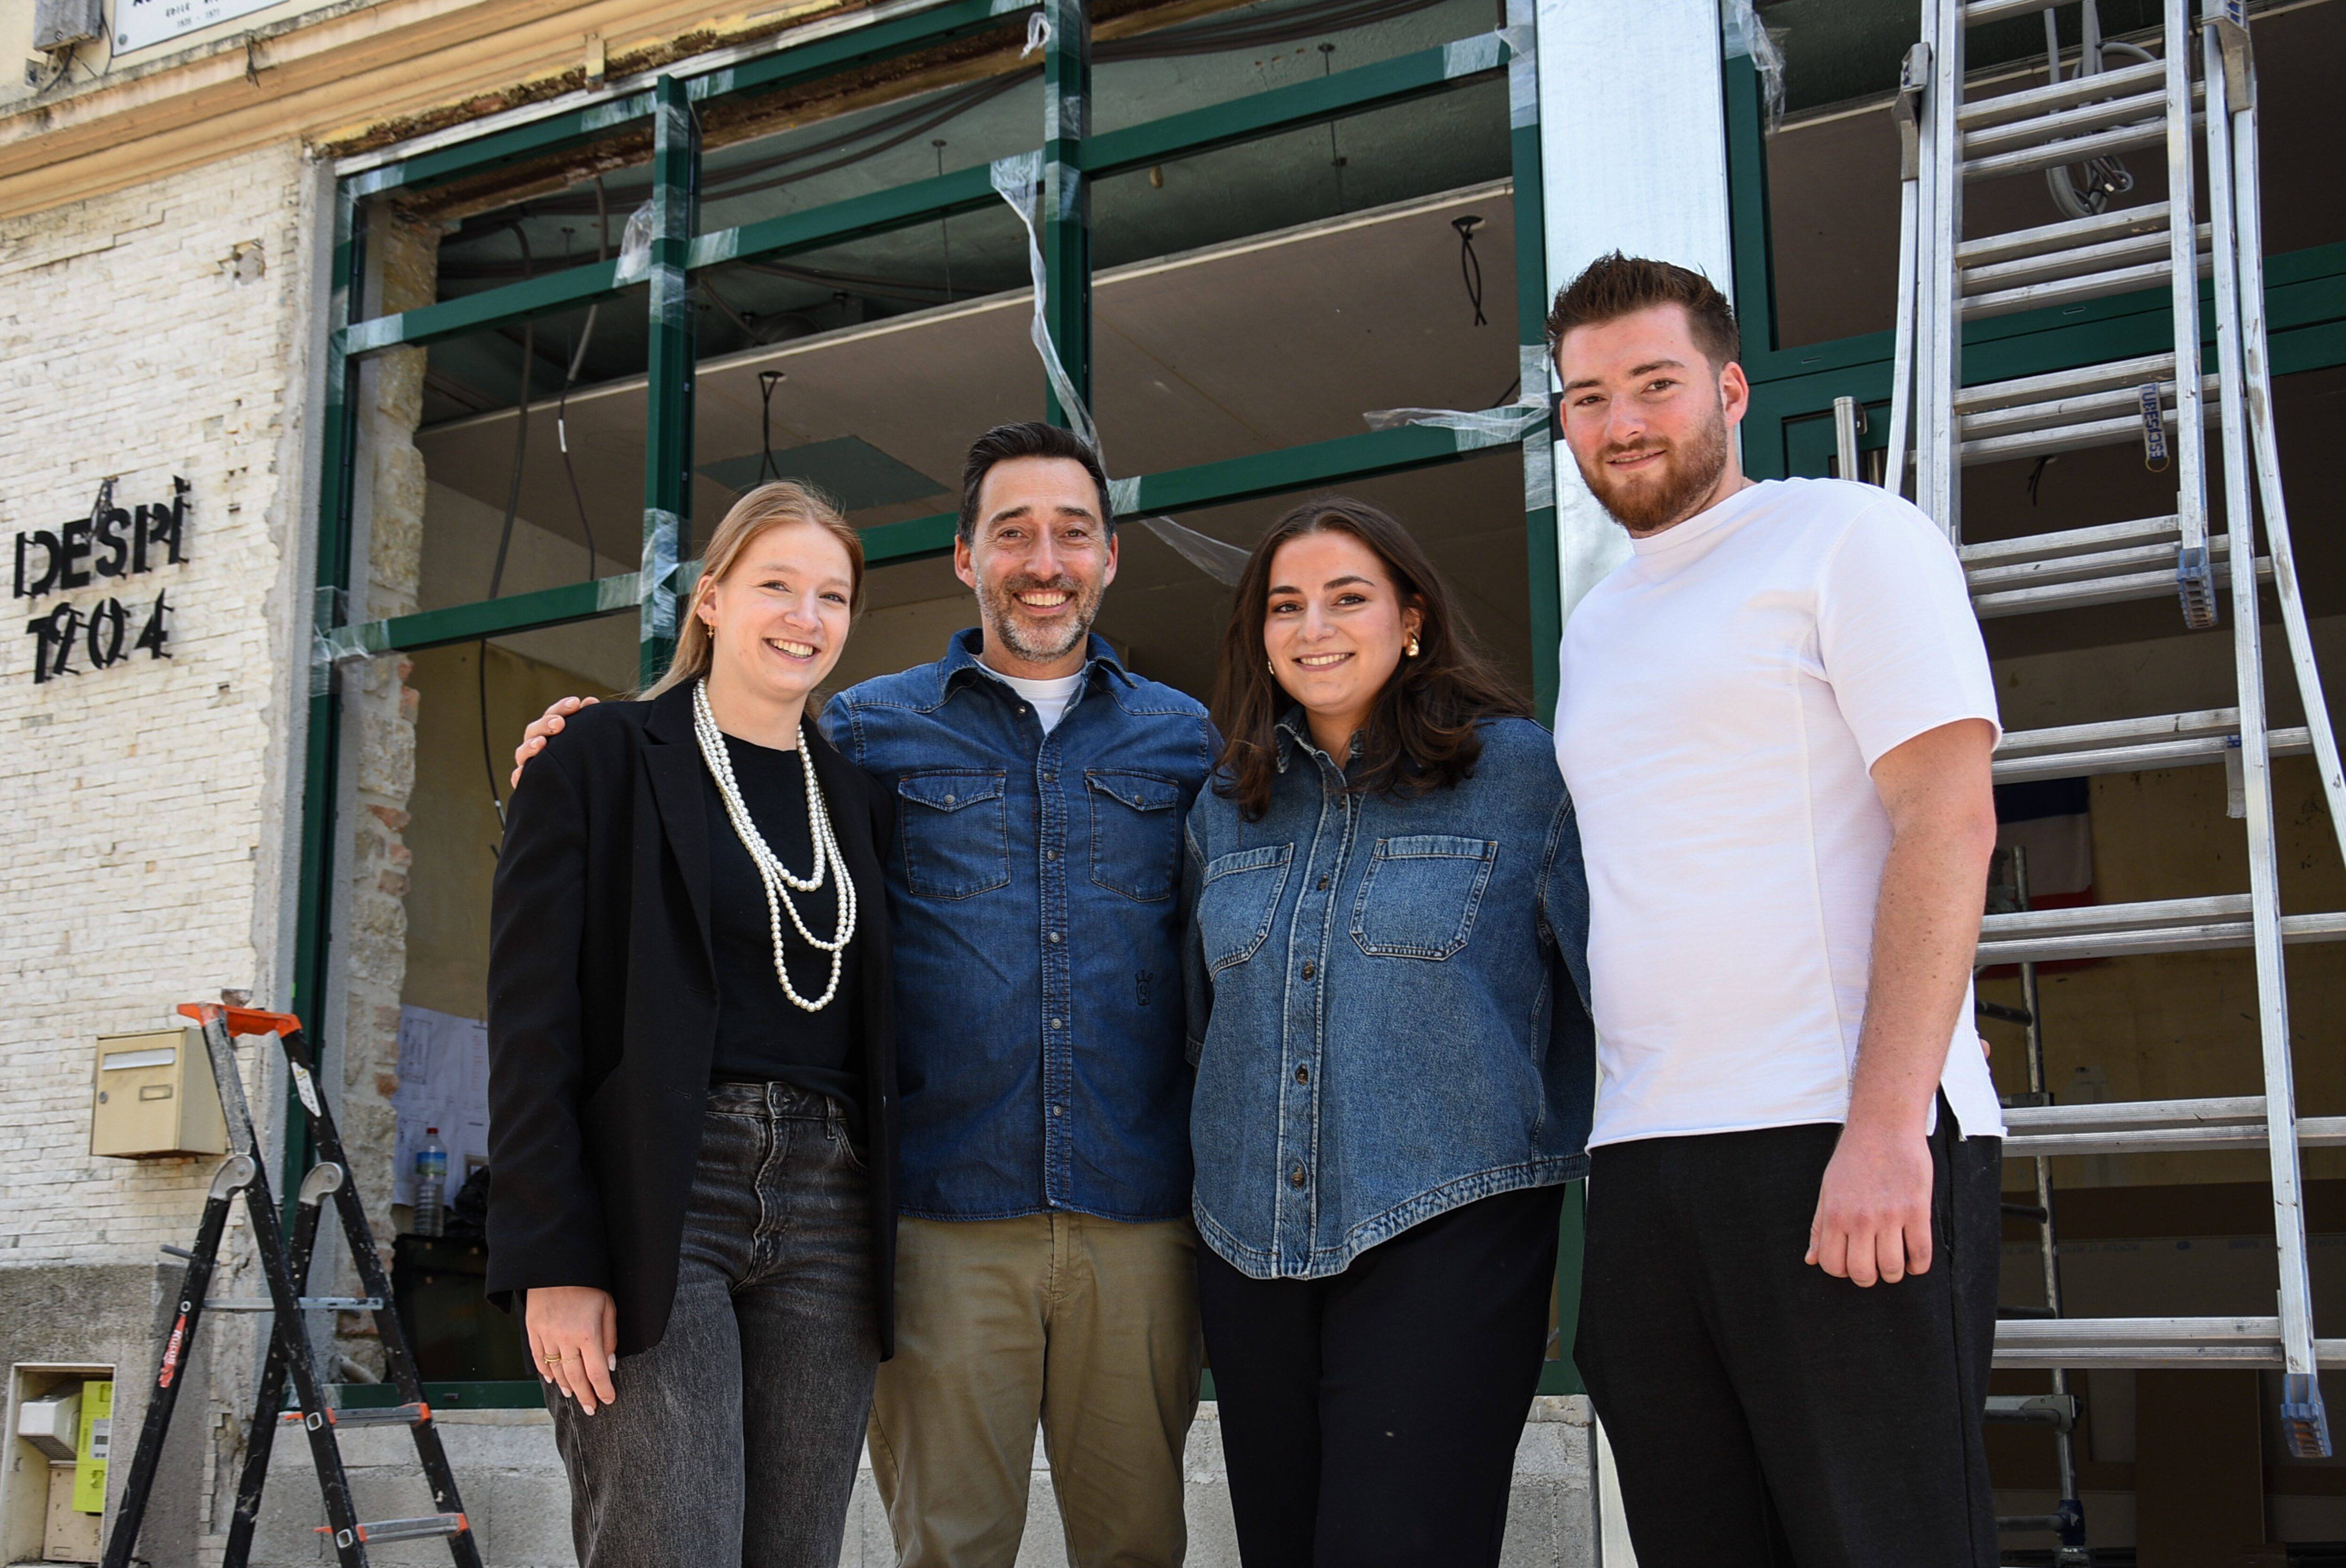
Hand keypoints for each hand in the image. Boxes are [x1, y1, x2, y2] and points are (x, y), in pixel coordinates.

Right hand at [511, 695, 596, 788]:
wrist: (580, 789)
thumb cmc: (582, 758)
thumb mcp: (586, 739)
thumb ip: (588, 720)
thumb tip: (591, 701)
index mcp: (551, 731)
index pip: (553, 714)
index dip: (562, 708)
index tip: (576, 703)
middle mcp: (537, 744)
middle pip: (535, 730)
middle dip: (546, 724)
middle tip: (559, 723)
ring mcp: (530, 762)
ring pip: (523, 752)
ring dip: (530, 746)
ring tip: (541, 743)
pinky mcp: (527, 782)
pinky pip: (518, 778)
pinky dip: (519, 775)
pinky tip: (523, 773)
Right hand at [526, 1286, 618, 1412]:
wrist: (557, 1264)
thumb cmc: (589, 1285)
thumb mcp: (608, 1306)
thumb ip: (610, 1337)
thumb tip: (609, 1365)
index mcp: (588, 1333)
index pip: (596, 1372)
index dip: (603, 1390)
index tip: (608, 1400)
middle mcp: (565, 1338)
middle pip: (575, 1377)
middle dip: (585, 1396)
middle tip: (592, 1409)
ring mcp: (546, 1335)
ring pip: (555, 1371)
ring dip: (566, 1387)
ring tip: (574, 1396)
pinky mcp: (532, 1330)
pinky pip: (539, 1358)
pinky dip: (546, 1372)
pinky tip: (553, 1380)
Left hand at [1805, 1121, 1933, 1286]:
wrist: (1883, 1127)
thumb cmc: (1853, 1158)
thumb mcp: (1827, 1190)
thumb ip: (1819, 1227)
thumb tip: (1811, 1259)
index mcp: (1834, 1214)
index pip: (1832, 1265)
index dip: (1842, 1272)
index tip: (1851, 1264)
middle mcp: (1859, 1219)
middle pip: (1862, 1273)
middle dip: (1868, 1278)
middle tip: (1874, 1267)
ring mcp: (1889, 1216)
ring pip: (1891, 1268)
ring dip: (1893, 1273)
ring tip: (1895, 1263)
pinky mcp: (1917, 1210)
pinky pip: (1920, 1254)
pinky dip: (1918, 1265)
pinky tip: (1914, 1259)